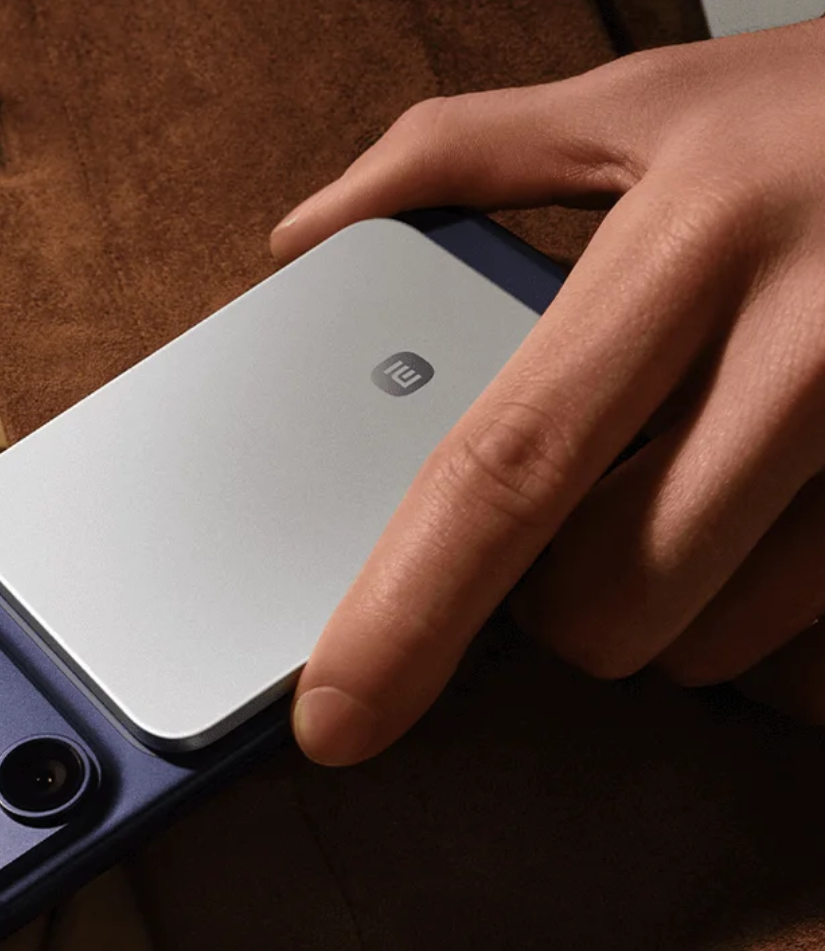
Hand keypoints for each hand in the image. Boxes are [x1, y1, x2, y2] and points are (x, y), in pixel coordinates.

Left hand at [270, 20, 824, 765]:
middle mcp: (810, 347)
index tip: (335, 713)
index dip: (408, 609)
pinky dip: (780, 616)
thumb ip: (461, 159)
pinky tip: (789, 516)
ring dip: (684, 603)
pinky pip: (819, 650)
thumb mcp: (650, 106)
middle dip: (565, 597)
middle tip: (597, 504)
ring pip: (716, 643)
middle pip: (607, 601)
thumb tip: (308, 232)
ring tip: (722, 479)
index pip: (509, 468)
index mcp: (690, 244)